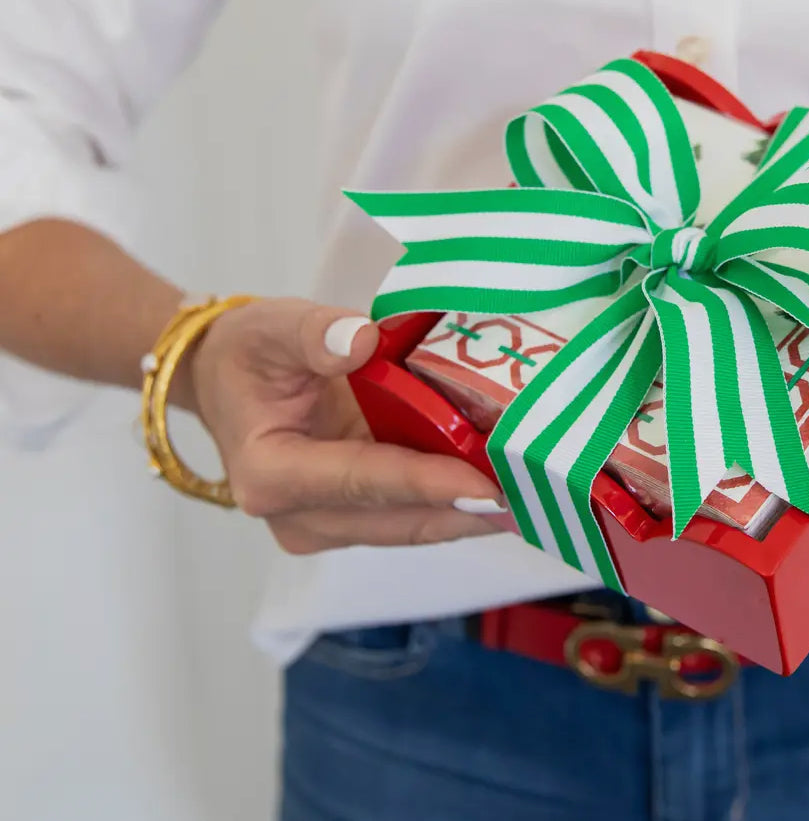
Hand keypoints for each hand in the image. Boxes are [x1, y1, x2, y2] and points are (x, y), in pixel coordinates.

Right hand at [183, 297, 505, 553]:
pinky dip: (457, 501)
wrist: (224, 378)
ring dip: (471, 512)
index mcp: (270, 475)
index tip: (485, 487)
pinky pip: (414, 514)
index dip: (425, 484)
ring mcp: (327, 524)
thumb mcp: (270, 328)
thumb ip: (314, 334)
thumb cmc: (247, 354)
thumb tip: (362, 341)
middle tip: (538, 493)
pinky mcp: (353, 518)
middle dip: (467, 510)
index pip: (361, 481)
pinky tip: (507, 484)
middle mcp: (298, 516)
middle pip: (398, 519)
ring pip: (413, 526)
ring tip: (537, 492)